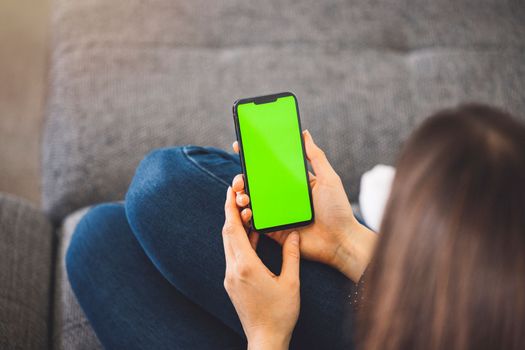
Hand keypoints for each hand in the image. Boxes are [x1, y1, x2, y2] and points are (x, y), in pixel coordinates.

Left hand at [222, 186, 299, 349]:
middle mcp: (233, 270)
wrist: (266, 340)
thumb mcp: (291, 282)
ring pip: (229, 244)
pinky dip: (241, 242)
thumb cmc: (281, 314)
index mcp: (246, 267)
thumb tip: (294, 234)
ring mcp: (230, 277)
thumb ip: (292, 255)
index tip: (230, 191)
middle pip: (227, 234)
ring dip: (236, 227)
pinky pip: (234, 255)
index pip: (233, 230)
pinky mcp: (232, 284)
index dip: (230, 208)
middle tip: (238, 194)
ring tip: (247, 211)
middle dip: (231, 212)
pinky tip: (252, 235)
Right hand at [232, 130, 375, 281]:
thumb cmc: (338, 210)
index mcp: (294, 181)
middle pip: (256, 183)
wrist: (340, 241)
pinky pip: (255, 221)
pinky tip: (246, 211)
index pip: (270, 165)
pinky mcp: (273, 229)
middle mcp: (282, 195)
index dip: (254, 157)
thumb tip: (304, 133)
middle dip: (242, 178)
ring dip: (241, 196)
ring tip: (242, 196)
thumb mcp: (329, 178)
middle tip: (239, 179)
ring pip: (252, 201)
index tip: (240, 146)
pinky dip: (246, 216)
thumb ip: (316, 156)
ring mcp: (276, 212)